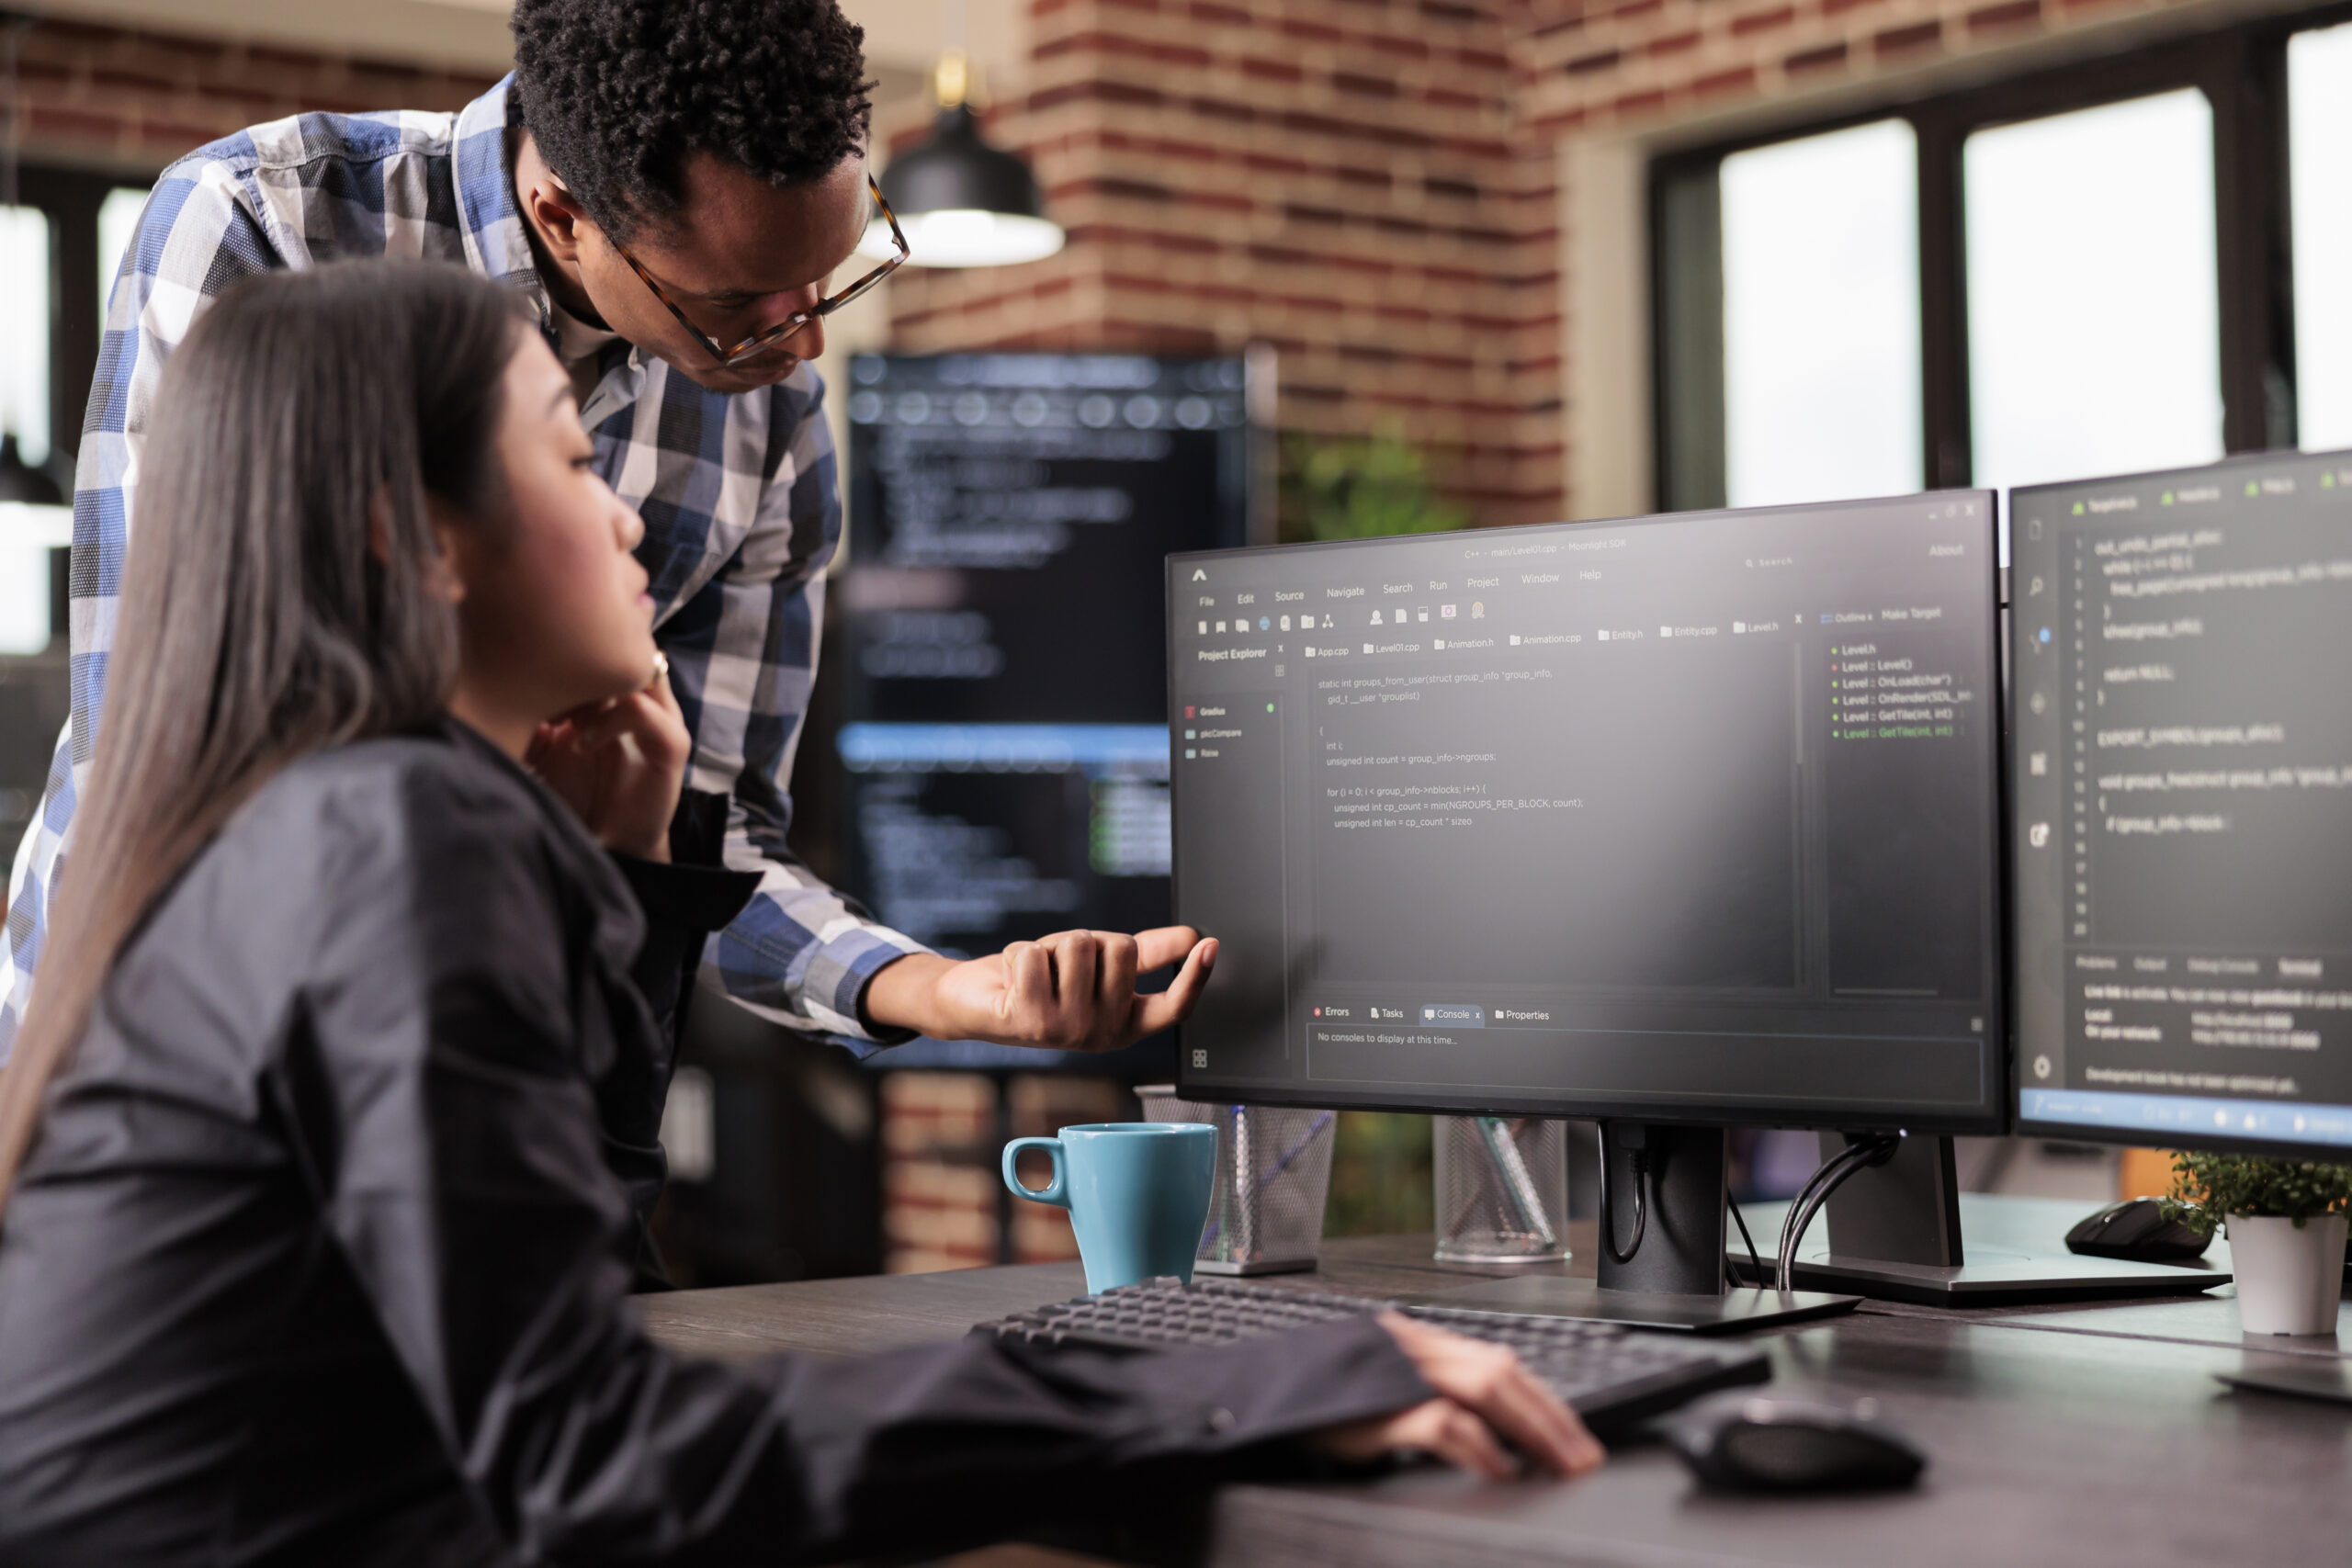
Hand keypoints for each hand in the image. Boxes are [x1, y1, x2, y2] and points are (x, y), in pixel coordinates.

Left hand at [526, 661, 690, 861]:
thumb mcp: (541, 745)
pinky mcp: (672, 744)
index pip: (602, 643)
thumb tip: (505, 674)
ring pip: (635, 670)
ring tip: (564, 720)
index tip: (526, 679)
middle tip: (544, 691)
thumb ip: (533, 708)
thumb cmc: (572, 793)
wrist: (604, 843)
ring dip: (594, 688)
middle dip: (580, 664)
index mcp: (614, 691)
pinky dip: (608, 721)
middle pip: (623, 646)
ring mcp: (661, 717)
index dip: (562, 652)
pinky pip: (642, 711)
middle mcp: (641, 697)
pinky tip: (581, 743)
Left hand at [862, 927, 1216, 1050]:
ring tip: (1040, 973)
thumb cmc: (1042, 982)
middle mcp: (1101, 1034)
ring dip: (1053, 946)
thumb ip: (1147, 954)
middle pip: (1122, 950)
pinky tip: (1014, 980)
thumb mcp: (1097, 966)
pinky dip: (1020, 952)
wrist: (976, 1002)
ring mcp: (1067, 1032)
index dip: (1194, 977)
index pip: (1173, 1007)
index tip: (1208, 944)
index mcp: (1125, 1025)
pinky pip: (1037, 954)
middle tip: (1065, 965)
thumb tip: (1192, 938)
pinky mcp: (1031, 1021)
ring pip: (1080, 946)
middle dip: (1091, 940)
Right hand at [1307, 1313, 1606, 1480]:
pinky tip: (1501, 1467)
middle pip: (1500, 1372)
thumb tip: (1493, 1437)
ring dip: (1531, 1428)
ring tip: (1558, 1463)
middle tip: (1582, 1457)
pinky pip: (1441, 1421)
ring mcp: (1397, 1374)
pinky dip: (1479, 1444)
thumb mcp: (1383, 1394)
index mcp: (1419, 1343)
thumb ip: (1430, 1400)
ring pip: (1483, 1386)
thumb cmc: (1322, 1402)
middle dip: (1550, 1417)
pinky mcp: (1379, 1408)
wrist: (1261, 1394)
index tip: (1575, 1435)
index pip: (1499, 1363)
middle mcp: (1414, 1349)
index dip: (1543, 1400)